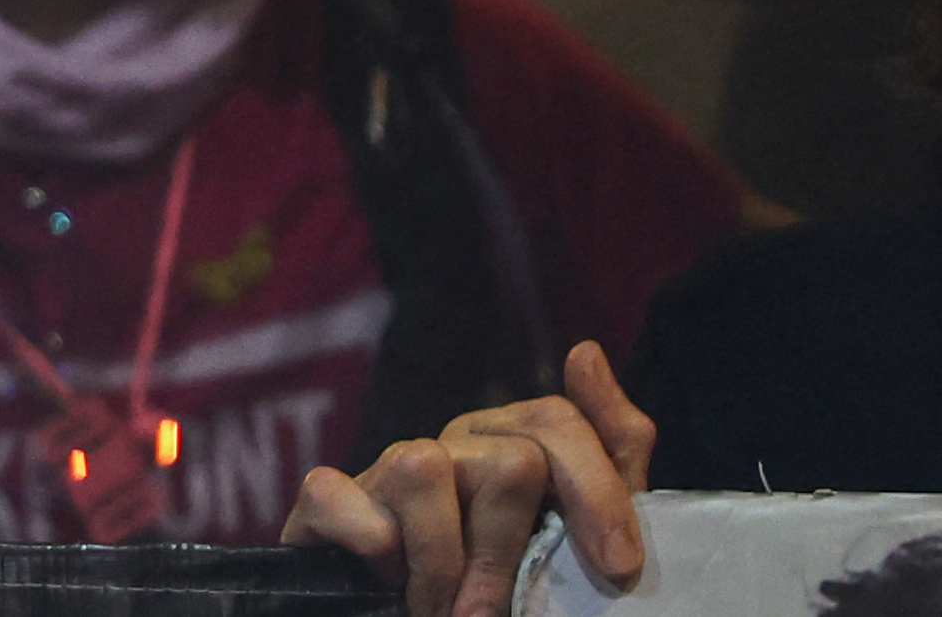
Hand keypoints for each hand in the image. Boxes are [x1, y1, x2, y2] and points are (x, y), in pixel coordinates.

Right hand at [287, 341, 653, 616]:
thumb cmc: (506, 594)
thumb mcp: (574, 536)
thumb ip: (606, 455)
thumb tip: (585, 350)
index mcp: (508, 446)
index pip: (558, 422)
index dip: (598, 491)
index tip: (618, 568)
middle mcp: (449, 447)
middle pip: (509, 460)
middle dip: (508, 553)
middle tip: (494, 616)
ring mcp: (384, 471)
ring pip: (425, 469)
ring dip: (441, 565)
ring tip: (440, 613)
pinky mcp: (324, 501)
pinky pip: (335, 494)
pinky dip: (367, 540)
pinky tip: (384, 580)